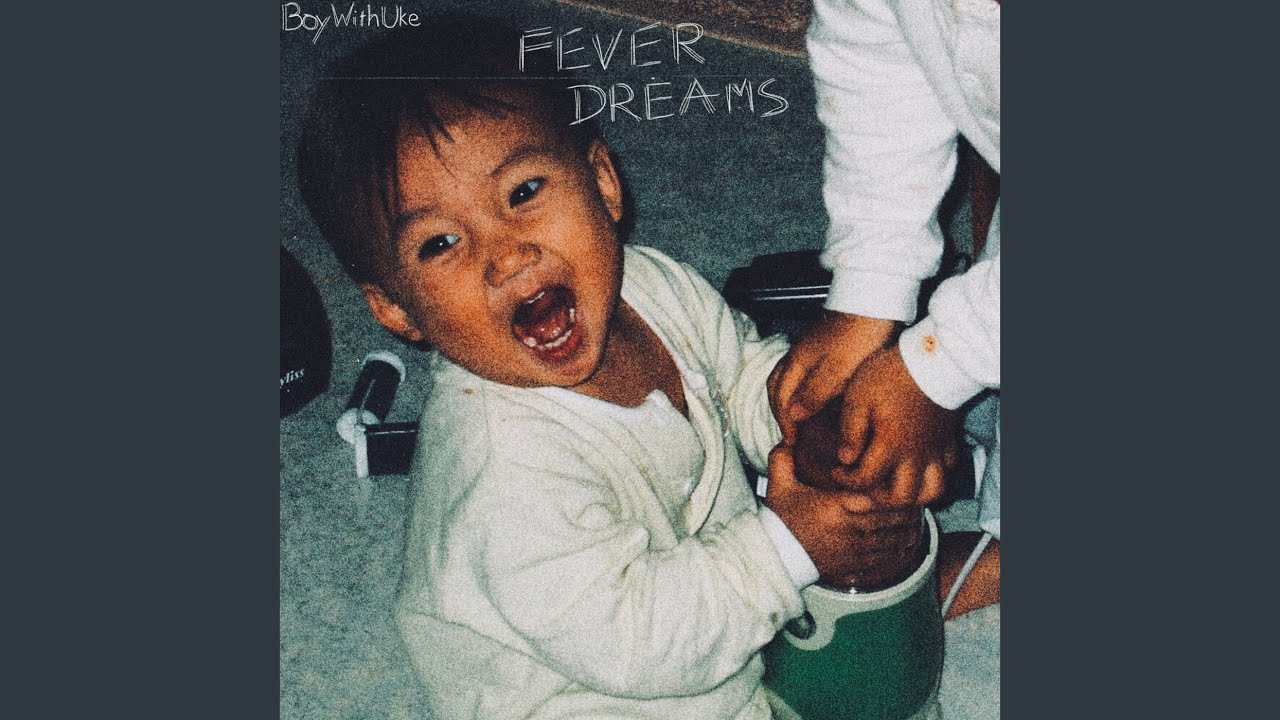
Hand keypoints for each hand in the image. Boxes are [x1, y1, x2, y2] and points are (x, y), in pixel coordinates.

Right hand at [766, 446, 921, 588]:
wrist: (774, 556)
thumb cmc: (779, 520)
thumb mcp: (778, 487)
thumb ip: (782, 460)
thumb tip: (787, 439)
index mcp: (835, 507)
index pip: (875, 500)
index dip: (893, 495)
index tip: (901, 487)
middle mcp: (848, 530)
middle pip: (888, 521)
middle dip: (906, 514)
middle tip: (917, 504)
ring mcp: (851, 552)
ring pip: (889, 542)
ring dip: (905, 533)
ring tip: (915, 524)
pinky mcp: (851, 568)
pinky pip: (882, 561)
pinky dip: (896, 553)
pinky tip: (903, 546)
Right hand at [768, 313, 898, 444]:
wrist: (878, 298)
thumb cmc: (862, 332)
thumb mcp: (839, 368)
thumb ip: (815, 392)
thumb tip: (793, 415)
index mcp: (798, 360)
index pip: (780, 397)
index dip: (785, 422)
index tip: (793, 442)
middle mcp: (799, 353)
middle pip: (778, 386)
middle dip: (780, 411)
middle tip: (791, 432)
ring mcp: (812, 346)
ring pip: (790, 377)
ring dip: (790, 398)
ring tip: (801, 418)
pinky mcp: (827, 343)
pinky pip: (805, 371)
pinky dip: (804, 387)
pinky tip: (821, 395)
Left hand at [831, 345, 959, 508]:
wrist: (935, 357)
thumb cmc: (891, 374)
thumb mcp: (858, 397)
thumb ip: (850, 431)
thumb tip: (844, 458)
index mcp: (890, 446)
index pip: (865, 481)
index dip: (846, 481)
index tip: (837, 471)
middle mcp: (915, 455)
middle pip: (901, 498)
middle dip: (879, 499)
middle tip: (866, 484)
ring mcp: (936, 449)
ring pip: (931, 491)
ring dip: (912, 495)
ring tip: (893, 483)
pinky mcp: (948, 439)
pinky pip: (947, 468)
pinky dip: (933, 473)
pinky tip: (918, 463)